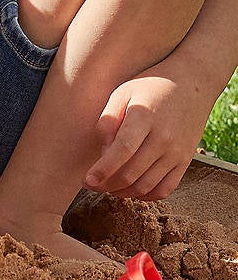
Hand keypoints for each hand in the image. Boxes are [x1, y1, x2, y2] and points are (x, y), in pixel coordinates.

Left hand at [83, 68, 213, 201]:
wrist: (192, 84)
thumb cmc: (151, 86)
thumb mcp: (123, 93)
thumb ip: (108, 120)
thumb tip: (102, 152)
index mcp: (144, 117)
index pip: (122, 150)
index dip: (103, 170)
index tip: (87, 180)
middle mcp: (164, 137)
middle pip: (131, 173)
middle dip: (106, 184)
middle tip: (91, 184)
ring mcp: (177, 152)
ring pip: (146, 185)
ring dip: (123, 192)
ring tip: (107, 187)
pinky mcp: (186, 161)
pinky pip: (165, 189)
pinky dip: (145, 196)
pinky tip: (131, 189)